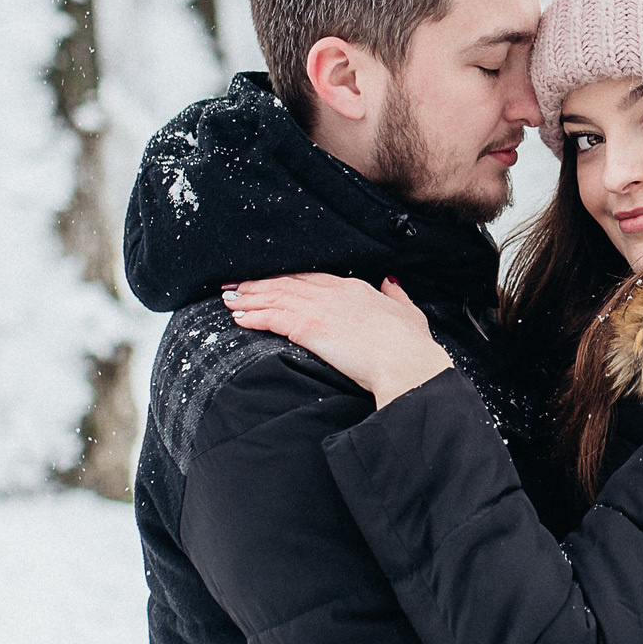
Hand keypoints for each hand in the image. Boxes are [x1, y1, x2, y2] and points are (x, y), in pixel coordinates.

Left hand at [223, 274, 453, 403]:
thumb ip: (396, 295)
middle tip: (236, 287)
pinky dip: (255, 316)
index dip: (286, 279)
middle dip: (259, 284)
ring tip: (230, 300)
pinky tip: (240, 318)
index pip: (311, 278)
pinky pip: (274, 318)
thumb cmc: (412, 347)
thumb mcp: (409, 314)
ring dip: (250, 298)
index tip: (269, 281)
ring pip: (276, 297)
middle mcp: (335, 293)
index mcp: (356, 289)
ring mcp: (322, 308)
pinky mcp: (311, 327)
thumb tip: (390, 283)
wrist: (408, 365)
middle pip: (288, 283)